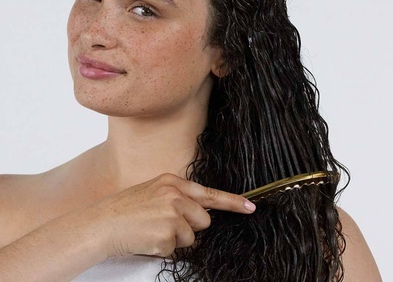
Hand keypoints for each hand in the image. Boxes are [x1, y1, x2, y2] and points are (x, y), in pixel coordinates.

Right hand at [92, 173, 255, 257]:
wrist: (102, 223)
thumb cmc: (127, 209)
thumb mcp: (154, 192)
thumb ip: (178, 197)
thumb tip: (201, 212)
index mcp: (172, 182)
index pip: (209, 193)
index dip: (233, 202)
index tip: (250, 207)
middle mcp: (175, 195)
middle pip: (204, 219)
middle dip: (190, 227)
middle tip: (164, 224)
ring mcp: (172, 214)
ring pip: (191, 237)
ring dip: (175, 239)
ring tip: (153, 230)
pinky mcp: (166, 234)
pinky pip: (176, 249)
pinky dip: (164, 248)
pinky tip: (148, 239)